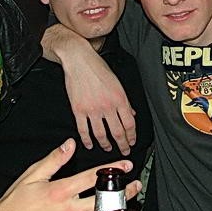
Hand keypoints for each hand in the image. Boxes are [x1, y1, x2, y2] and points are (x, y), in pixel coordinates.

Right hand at [0, 139, 140, 210]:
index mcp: (60, 191)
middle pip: (103, 200)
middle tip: (134, 186)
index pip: (93, 178)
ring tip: (97, 200)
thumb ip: (55, 159)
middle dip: (123, 193)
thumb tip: (70, 144)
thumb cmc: (16, 202)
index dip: (113, 170)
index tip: (127, 166)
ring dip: (98, 207)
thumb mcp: (32, 175)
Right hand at [42, 24, 136, 154]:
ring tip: (108, 148)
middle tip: (124, 150)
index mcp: (119, 99)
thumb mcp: (117, 83)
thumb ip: (125, 100)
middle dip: (123, 144)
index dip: (132, 135)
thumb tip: (131, 113)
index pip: (129, 123)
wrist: (79, 60)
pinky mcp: (78, 111)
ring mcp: (92, 110)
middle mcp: (107, 106)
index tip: (133, 141)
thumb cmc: (97, 68)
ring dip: (106, 144)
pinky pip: (84, 130)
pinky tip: (90, 144)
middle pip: (118, 132)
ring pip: (101, 134)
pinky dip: (87, 140)